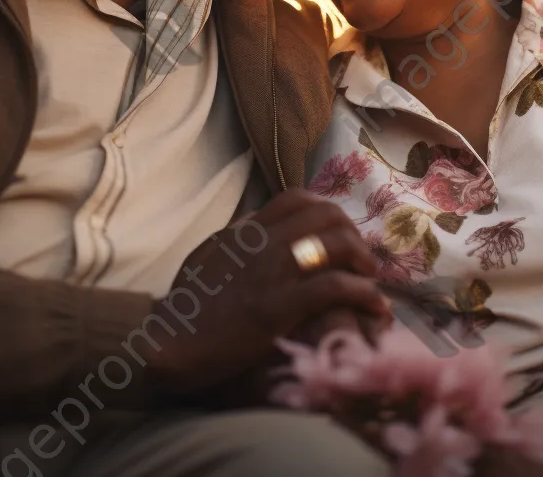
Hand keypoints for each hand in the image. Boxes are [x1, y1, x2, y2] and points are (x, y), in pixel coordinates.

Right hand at [145, 189, 389, 401]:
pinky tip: (376, 308)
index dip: (327, 210)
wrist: (166, 344)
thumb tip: (255, 221)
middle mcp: (262, 242)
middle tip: (362, 259)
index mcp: (245, 230)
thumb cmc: (184, 307)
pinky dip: (365, 294)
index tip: (340, 234)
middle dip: (353, 233)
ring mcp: (272, 272)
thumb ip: (235, 238)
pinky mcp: (280, 307)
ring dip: (364, 260)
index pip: (296, 198)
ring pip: (336, 243)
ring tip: (372, 281)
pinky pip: (336, 287)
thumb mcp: (206, 257)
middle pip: (325, 214)